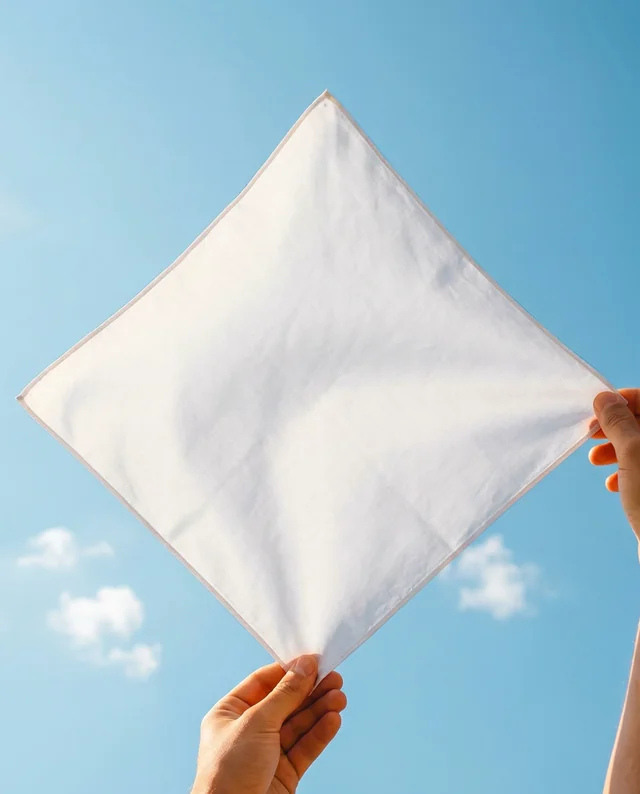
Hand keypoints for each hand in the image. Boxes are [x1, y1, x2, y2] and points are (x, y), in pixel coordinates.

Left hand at [191, 656, 345, 793]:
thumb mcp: (256, 723)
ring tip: (340, 697)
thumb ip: (285, 694)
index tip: (314, 660)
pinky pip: (304, 748)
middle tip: (335, 678)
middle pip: (285, 703)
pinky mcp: (283, 774)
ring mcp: (267, 753)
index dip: (289, 671)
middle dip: (310, 691)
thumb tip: (305, 665)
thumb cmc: (228, 772)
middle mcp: (247, 731)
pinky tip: (333, 720)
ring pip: (298, 725)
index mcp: (229, 714)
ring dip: (319, 710)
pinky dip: (320, 733)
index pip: (263, 683)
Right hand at [590, 389, 639, 540]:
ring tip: (596, 461)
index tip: (596, 410)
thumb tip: (604, 398)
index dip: (621, 400)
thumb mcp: (633, 453)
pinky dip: (627, 472)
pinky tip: (614, 485)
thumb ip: (619, 423)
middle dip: (615, 428)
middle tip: (591, 436)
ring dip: (616, 450)